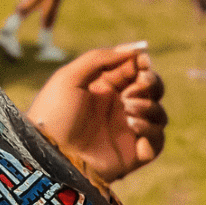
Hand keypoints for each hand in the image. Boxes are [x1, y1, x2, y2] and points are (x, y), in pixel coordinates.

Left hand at [29, 42, 166, 182]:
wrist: (47, 154)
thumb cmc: (53, 114)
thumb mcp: (70, 77)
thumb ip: (101, 58)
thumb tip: (137, 49)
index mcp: (106, 88)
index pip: (136, 71)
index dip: (143, 64)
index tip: (143, 62)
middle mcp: (120, 108)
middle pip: (153, 90)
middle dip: (152, 83)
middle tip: (140, 83)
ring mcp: (128, 132)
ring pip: (159, 114)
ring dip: (150, 106)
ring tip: (128, 108)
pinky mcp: (133, 155)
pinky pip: (158, 141)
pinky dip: (151, 130)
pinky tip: (132, 125)